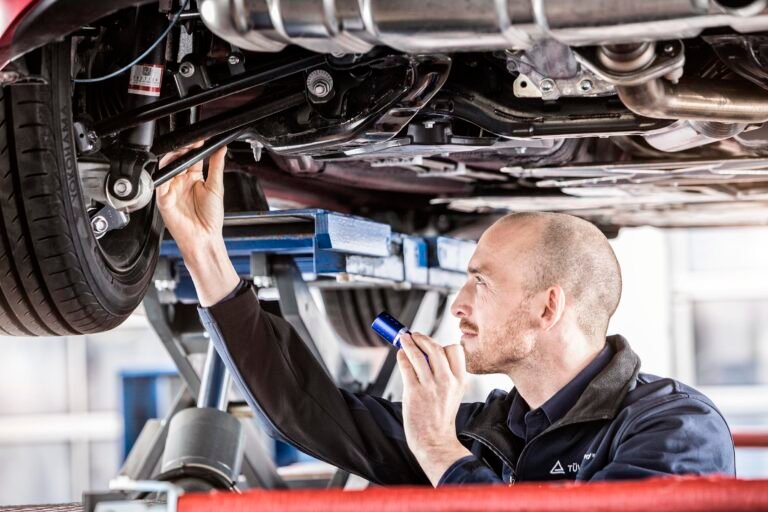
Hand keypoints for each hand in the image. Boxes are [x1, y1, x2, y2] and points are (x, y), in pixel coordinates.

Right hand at [155, 142, 239, 306]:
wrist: (204, 238)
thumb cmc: (210, 219)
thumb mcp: (216, 187)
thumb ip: (216, 166)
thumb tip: (221, 149)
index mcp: (193, 178)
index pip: (190, 157)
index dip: (194, 148)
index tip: (201, 140)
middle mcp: (180, 182)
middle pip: (176, 159)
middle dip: (183, 149)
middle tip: (192, 143)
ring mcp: (171, 190)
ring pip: (166, 168)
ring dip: (173, 158)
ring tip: (184, 152)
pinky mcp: (163, 199)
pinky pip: (160, 183)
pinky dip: (165, 174)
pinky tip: (173, 169)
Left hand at [397, 332, 471, 485]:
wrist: (435, 441)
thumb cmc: (441, 417)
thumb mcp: (453, 393)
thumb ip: (446, 375)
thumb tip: (427, 354)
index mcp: (459, 380)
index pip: (455, 351)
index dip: (442, 344)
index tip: (432, 343)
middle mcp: (447, 381)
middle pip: (435, 348)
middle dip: (422, 338)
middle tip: (414, 335)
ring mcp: (430, 386)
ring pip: (418, 355)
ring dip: (408, 343)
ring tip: (403, 338)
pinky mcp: (414, 392)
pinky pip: (406, 367)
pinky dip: (402, 357)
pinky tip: (400, 355)